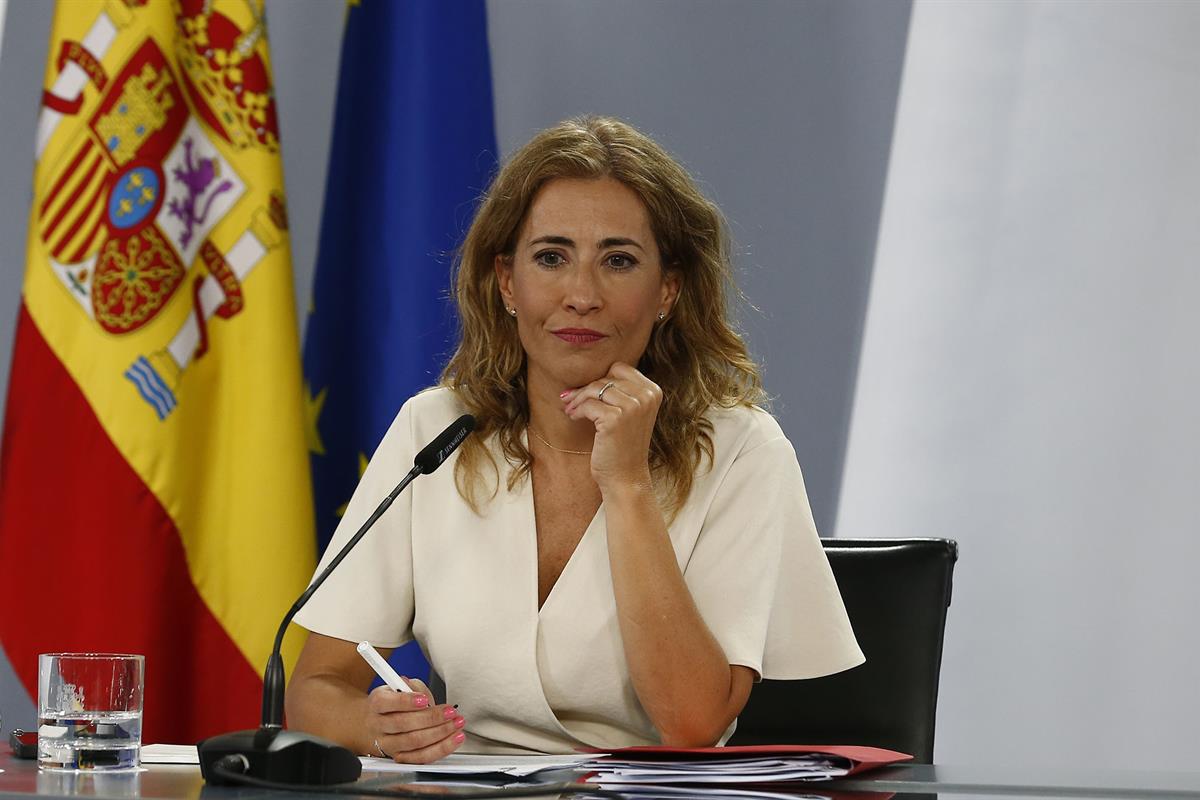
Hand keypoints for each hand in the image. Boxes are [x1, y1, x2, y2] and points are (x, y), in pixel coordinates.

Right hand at [365, 678, 465, 763]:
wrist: (378, 723)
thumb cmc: (394, 703)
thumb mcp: (401, 687)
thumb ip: (414, 689)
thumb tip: (424, 696)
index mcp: (377, 703)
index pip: (386, 702)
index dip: (407, 701)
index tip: (425, 699)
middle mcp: (379, 725)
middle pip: (403, 724)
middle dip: (432, 718)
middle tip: (450, 712)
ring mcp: (388, 744)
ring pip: (414, 742)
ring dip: (440, 733)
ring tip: (456, 724)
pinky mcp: (399, 757)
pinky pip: (420, 757)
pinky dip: (440, 749)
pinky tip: (452, 739)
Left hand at [563, 362, 661, 493]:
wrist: (626, 478)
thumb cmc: (623, 446)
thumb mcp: (629, 413)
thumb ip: (619, 391)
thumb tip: (584, 373)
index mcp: (653, 392)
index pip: (620, 368)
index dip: (601, 379)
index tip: (586, 392)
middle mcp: (646, 396)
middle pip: (606, 377)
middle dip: (586, 389)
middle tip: (571, 400)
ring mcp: (633, 407)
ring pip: (595, 388)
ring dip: (578, 398)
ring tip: (571, 409)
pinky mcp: (616, 419)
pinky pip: (588, 404)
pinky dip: (577, 410)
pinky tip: (574, 417)